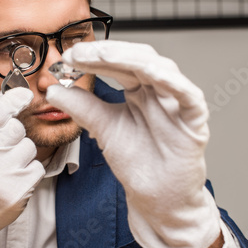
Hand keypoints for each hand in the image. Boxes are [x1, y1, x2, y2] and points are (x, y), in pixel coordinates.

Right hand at [0, 88, 44, 245]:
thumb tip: (11, 94)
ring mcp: (3, 176)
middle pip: (17, 128)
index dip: (12, 100)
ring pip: (29, 147)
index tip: (25, 94)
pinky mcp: (20, 190)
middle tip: (3, 149)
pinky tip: (15, 179)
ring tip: (7, 167)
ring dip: (23, 155)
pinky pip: (37, 167)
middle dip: (15, 135)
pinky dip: (30, 171)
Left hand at [46, 41, 220, 247]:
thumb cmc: (135, 160)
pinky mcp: (194, 119)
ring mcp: (177, 102)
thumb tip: (53, 89)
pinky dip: (174, 82)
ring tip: (105, 55)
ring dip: (134, 59)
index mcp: (138, 89)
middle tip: (81, 52)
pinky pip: (189, 96)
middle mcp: (158, 90)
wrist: (154, 194)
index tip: (68, 57)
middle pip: (137, 59)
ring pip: (162, 69)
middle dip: (108, 53)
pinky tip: (152, 72)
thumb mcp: (101, 127)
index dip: (93, 57)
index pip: (116, 64)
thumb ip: (80, 107)